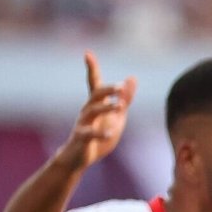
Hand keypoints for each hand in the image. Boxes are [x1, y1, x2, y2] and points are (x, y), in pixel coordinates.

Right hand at [54, 51, 136, 171]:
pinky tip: (110, 133)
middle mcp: (87, 110)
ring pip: (91, 111)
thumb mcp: (117, 116)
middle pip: (95, 94)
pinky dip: (100, 133)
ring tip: (119, 106)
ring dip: (106, 107)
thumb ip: (125, 99)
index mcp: (96, 104)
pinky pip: (89, 134)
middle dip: (107, 89)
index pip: (93, 82)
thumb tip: (131, 78)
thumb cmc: (100, 135)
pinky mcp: (81, 138)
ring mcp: (83, 123)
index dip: (91, 68)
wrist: (80, 158)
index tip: (87, 53)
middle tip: (120, 87)